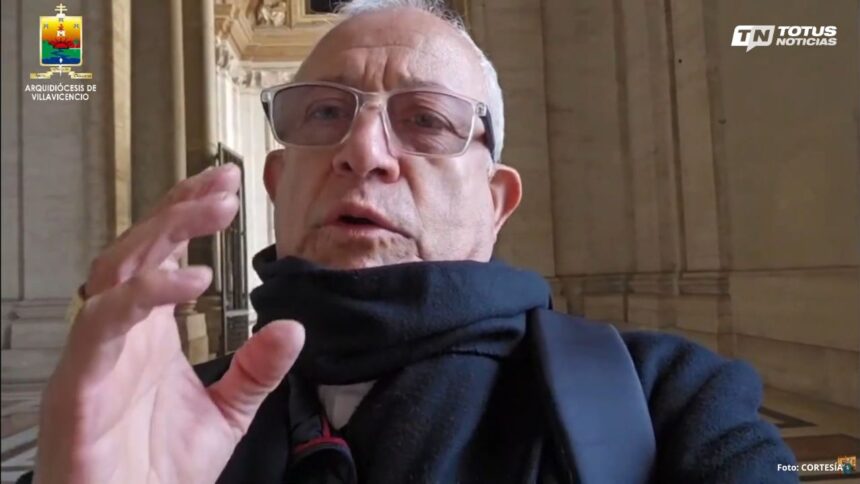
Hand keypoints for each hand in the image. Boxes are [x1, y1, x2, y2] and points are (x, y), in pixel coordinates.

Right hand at [33, 164, 304, 483]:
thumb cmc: (158, 472)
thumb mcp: (226, 413)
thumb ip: (256, 369)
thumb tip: (292, 329)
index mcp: (150, 335)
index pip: (164, 256)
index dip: (189, 214)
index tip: (227, 184)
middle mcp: (122, 335)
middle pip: (140, 248)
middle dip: (181, 208)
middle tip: (224, 183)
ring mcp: (98, 354)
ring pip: (117, 268)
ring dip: (165, 233)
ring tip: (213, 210)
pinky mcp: (80, 383)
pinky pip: (104, 324)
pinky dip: (145, 295)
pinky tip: (190, 279)